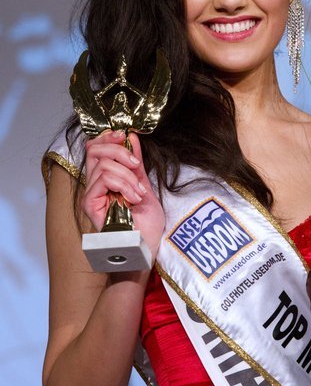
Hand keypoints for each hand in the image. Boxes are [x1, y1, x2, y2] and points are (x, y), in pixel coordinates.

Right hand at [82, 130, 164, 257]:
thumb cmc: (145, 226)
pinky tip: (133, 198)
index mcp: (105, 179)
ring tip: (139, 193)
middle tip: (136, 164)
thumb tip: (131, 137)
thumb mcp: (144, 185)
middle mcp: (93, 186)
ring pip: (102, 165)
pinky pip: (103, 180)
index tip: (126, 136)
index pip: (95, 148)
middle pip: (93, 150)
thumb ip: (136, 163)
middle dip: (119, 150)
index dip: (109, 137)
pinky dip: (123, 184)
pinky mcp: (90, 205)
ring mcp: (90, 195)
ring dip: (127, 175)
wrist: (145, 249)